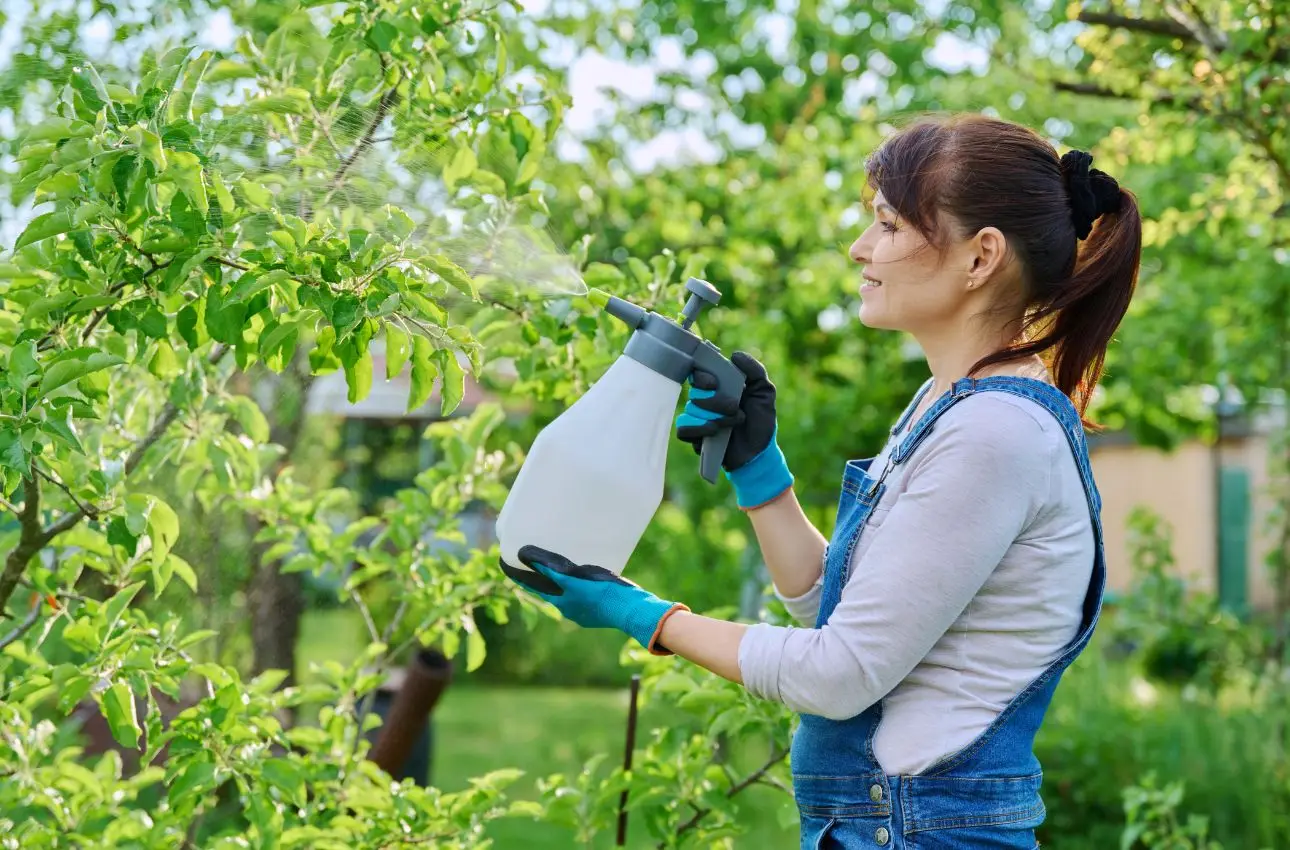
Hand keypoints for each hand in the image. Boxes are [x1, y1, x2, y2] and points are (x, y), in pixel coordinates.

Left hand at [500, 546, 689, 655]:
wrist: (632, 610)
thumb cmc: (603, 596)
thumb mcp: (574, 581)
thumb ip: (552, 571)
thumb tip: (527, 557)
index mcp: (563, 604)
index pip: (535, 587)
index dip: (520, 577)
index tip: (505, 564)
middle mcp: (571, 609)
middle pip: (550, 589)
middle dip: (541, 577)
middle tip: (532, 560)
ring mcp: (587, 608)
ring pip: (568, 590)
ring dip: (561, 579)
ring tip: (559, 563)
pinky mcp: (601, 604)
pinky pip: (584, 591)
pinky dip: (579, 581)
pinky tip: (586, 572)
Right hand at [674, 351, 793, 508]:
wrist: (760, 452)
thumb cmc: (761, 421)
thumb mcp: (764, 392)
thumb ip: (755, 371)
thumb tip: (735, 355)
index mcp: (718, 386)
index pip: (698, 373)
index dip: (702, 376)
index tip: (715, 383)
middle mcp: (705, 400)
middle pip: (695, 392)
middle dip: (715, 400)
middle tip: (734, 407)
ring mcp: (698, 419)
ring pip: (692, 410)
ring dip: (715, 416)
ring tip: (734, 423)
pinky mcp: (695, 438)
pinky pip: (683, 430)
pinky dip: (698, 428)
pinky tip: (714, 431)